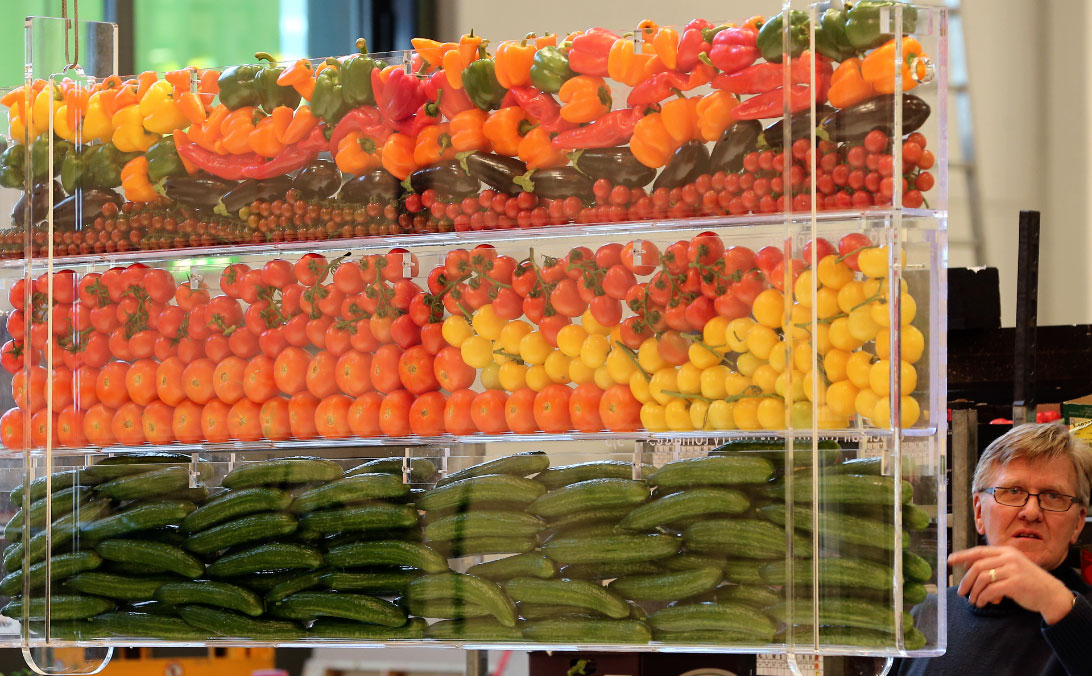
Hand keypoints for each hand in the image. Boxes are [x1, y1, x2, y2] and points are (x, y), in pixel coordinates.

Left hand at [949, 545, 1074, 623]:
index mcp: (1006, 551)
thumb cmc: (1028, 582)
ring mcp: (1012, 570)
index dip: (962, 556)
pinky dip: (983, 598)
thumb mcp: (1012, 567)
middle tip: (961, 592)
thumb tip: (969, 569)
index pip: (979, 551)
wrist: (1051, 594)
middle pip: (977, 566)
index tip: (949, 561)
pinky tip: (982, 603)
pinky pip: (991, 591)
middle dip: (966, 580)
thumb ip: (994, 566)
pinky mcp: (1015, 584)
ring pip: (982, 579)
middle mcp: (1009, 558)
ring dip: (974, 592)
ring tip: (973, 601)